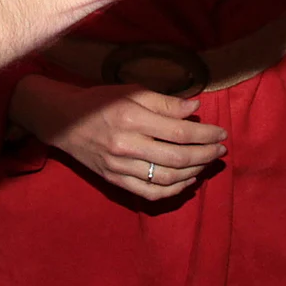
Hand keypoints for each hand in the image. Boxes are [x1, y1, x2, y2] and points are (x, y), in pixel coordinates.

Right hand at [10, 78, 227, 201]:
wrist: (63, 120)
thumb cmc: (100, 101)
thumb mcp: (131, 92)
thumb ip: (164, 102)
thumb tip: (196, 108)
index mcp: (131, 119)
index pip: (179, 132)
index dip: (205, 135)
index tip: (222, 133)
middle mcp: (126, 146)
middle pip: (177, 158)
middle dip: (205, 155)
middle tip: (221, 150)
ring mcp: (119, 167)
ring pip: (166, 178)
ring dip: (194, 172)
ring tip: (208, 163)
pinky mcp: (114, 181)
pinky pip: (150, 193)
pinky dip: (173, 191)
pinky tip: (188, 180)